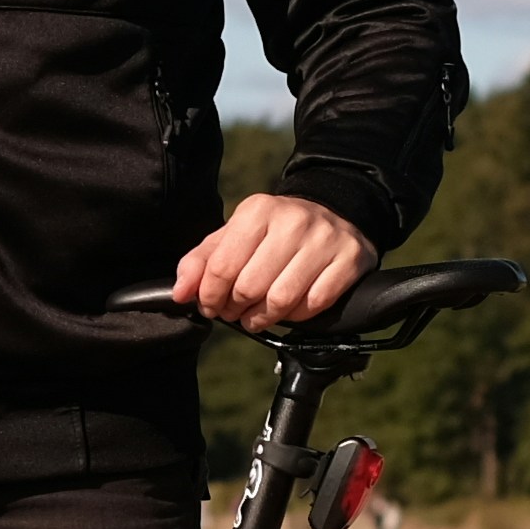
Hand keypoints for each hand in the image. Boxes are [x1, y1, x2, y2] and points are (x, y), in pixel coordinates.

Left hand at [172, 190, 377, 330]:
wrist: (335, 214)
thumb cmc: (276, 232)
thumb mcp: (234, 236)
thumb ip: (201, 262)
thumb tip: (180, 292)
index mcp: (258, 210)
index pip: (222, 268)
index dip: (210, 296)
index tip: (210, 304)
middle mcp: (293, 221)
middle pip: (249, 287)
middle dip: (236, 309)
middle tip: (235, 311)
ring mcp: (325, 240)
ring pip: (281, 300)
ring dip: (263, 318)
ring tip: (257, 316)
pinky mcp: (349, 260)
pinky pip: (314, 304)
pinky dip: (297, 316)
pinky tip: (290, 308)